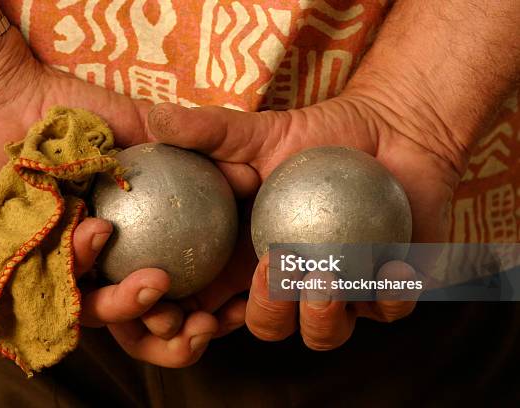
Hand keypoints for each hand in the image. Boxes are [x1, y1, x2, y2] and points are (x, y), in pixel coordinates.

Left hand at [0, 26, 214, 366]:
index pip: (164, 290)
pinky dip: (80, 263)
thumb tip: (246, 177)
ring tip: (155, 284)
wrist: (6, 96)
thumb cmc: (76, 114)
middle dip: (166, 333)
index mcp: (126, 242)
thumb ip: (190, 154)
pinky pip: (48, 281)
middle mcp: (93, 262)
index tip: (224, 309)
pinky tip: (99, 232)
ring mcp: (52, 266)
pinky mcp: (10, 265)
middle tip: (195, 323)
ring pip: (92, 308)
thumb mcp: (143, 130)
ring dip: (126, 304)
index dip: (194, 311)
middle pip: (131, 316)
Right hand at [146, 90, 461, 348]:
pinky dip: (391, 293)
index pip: (209, 305)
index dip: (187, 321)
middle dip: (266, 313)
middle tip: (273, 268)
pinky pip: (390, 308)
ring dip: (321, 315)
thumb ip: (207, 133)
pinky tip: (390, 263)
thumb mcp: (258, 132)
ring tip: (324, 273)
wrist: (387, 129)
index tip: (181, 308)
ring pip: (324, 334)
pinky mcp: (388, 288)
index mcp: (251, 260)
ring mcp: (341, 292)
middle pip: (267, 325)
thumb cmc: (318, 134)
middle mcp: (292, 284)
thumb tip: (154, 119)